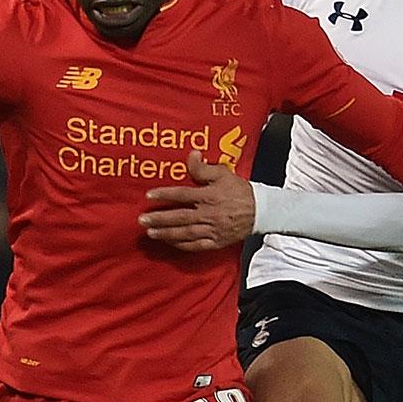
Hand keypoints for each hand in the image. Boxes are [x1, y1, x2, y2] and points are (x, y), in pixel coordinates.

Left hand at [138, 150, 254, 250]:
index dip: (164, 195)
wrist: (261, 211)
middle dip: (159, 219)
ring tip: (151, 232)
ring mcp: (212, 230)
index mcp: (208, 196)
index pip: (182, 195)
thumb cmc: (240, 191)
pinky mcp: (216, 241)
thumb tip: (192, 156)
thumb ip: (204, 168)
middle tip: (142, 219)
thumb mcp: (223, 173)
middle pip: (179, 217)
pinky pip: (196, 245)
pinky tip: (170, 243)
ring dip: (166, 233)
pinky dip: (182, 245)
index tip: (149, 195)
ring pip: (185, 233)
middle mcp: (208, 214)